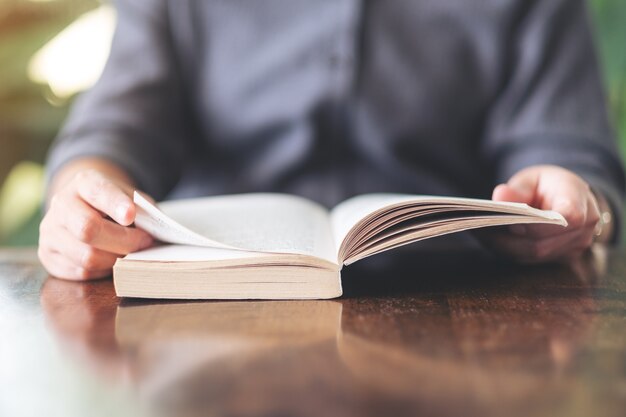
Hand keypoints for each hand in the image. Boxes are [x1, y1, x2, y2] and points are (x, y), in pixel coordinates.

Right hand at [39, 167, 153, 279]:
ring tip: (130, 253)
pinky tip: (112, 260)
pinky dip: (103, 271)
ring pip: (86, 257)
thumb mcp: (132, 197)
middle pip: (88, 229)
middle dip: (123, 241)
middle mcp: (61, 204)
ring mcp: (50, 231)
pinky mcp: (48, 255)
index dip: (115, 204)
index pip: (98, 192)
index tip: (130, 215)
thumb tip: (150, 233)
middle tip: (144, 242)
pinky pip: (81, 273)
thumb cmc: (118, 205)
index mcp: (84, 182)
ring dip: (116, 259)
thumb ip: (142, 210)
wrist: (88, 207)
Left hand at [478, 165, 606, 262]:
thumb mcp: (532, 177)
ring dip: (505, 246)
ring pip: (535, 254)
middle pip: (544, 242)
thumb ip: (518, 188)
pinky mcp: (562, 258)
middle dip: (510, 238)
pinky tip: (490, 238)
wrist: (568, 197)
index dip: (540, 224)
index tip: (513, 221)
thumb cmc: (548, 184)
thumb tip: (499, 196)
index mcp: (579, 200)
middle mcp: (584, 228)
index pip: (569, 217)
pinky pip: (532, 259)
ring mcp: (575, 247)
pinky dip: (509, 250)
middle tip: (481, 227)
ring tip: (480, 231)